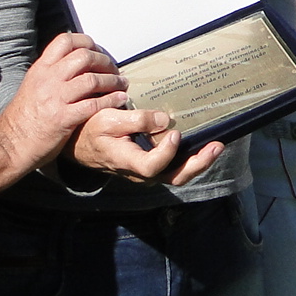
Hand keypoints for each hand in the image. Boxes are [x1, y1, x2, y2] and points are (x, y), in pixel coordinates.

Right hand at [0, 32, 127, 170]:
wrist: (9, 145)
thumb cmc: (21, 120)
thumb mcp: (32, 87)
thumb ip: (50, 74)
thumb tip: (72, 65)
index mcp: (40, 69)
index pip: (66, 41)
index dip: (87, 42)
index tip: (99, 50)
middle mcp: (48, 79)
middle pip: (84, 56)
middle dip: (105, 61)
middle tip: (114, 69)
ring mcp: (55, 98)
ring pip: (92, 79)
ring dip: (112, 80)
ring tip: (122, 84)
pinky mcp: (63, 118)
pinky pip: (93, 104)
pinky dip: (111, 100)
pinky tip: (120, 100)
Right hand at [71, 108, 226, 183]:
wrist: (80, 144)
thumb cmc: (92, 130)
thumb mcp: (108, 118)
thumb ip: (136, 120)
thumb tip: (163, 120)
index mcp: (127, 161)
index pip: (152, 166)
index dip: (166, 153)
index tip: (173, 133)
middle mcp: (139, 172)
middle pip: (173, 177)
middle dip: (197, 164)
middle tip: (215, 147)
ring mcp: (146, 171)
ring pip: (176, 175)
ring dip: (198, 162)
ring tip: (215, 146)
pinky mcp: (150, 165)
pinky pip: (173, 168)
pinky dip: (190, 159)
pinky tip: (201, 145)